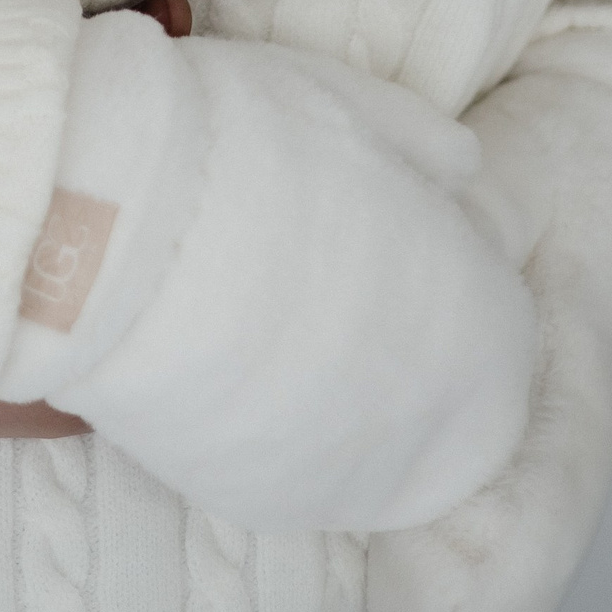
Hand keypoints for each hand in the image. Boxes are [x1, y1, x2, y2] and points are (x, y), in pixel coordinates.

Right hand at [0, 16, 535, 533]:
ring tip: (261, 313)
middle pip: (435, 395)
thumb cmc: (245, 146)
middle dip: (395, 341)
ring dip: (335, 390)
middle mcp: (432, 428)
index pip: (494, 326)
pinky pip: (291, 466)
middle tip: (317, 277)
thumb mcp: (360, 111)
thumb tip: (459, 172)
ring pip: (365, 442)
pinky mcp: (259, 500)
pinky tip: (222, 356)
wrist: (117, 220)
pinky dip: (272, 422)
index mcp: (481, 334)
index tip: (381, 235)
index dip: (439, 273)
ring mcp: (345, 480)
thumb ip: (426, 152)